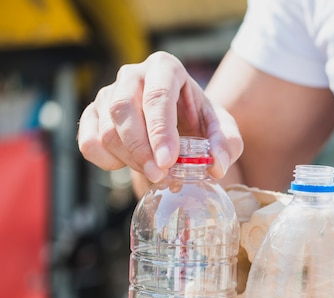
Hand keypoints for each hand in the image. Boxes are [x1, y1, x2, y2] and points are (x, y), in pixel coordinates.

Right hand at [77, 51, 242, 182]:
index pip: (157, 96)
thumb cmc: (201, 122)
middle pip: (123, 109)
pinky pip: (88, 142)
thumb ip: (227, 145)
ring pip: (106, 130)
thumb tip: (216, 166)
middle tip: (160, 175)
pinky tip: (130, 165)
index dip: (160, 131)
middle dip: (140, 149)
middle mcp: (132, 75)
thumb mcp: (223, 130)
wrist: (180, 124)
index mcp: (166, 68)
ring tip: (155, 173)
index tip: (168, 161)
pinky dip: (107, 161)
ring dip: (130, 159)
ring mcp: (109, 93)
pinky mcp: (93, 115)